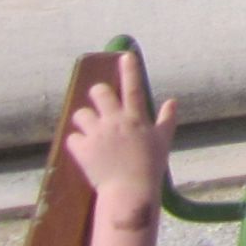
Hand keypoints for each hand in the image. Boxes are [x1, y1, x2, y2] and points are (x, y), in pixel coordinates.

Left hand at [64, 52, 178, 218]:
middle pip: (99, 93)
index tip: (125, 55)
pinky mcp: (82, 149)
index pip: (133, 87)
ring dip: (85, 120)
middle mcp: (115, 121)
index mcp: (135, 118)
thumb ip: (166, 119)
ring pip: (81, 114)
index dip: (130, 69)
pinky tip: (85, 150)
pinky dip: (77, 142)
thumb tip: (173, 101)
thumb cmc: (150, 166)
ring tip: (91, 130)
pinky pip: (72, 137)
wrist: (130, 190)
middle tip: (100, 104)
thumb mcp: (163, 141)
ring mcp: (97, 134)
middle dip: (97, 95)